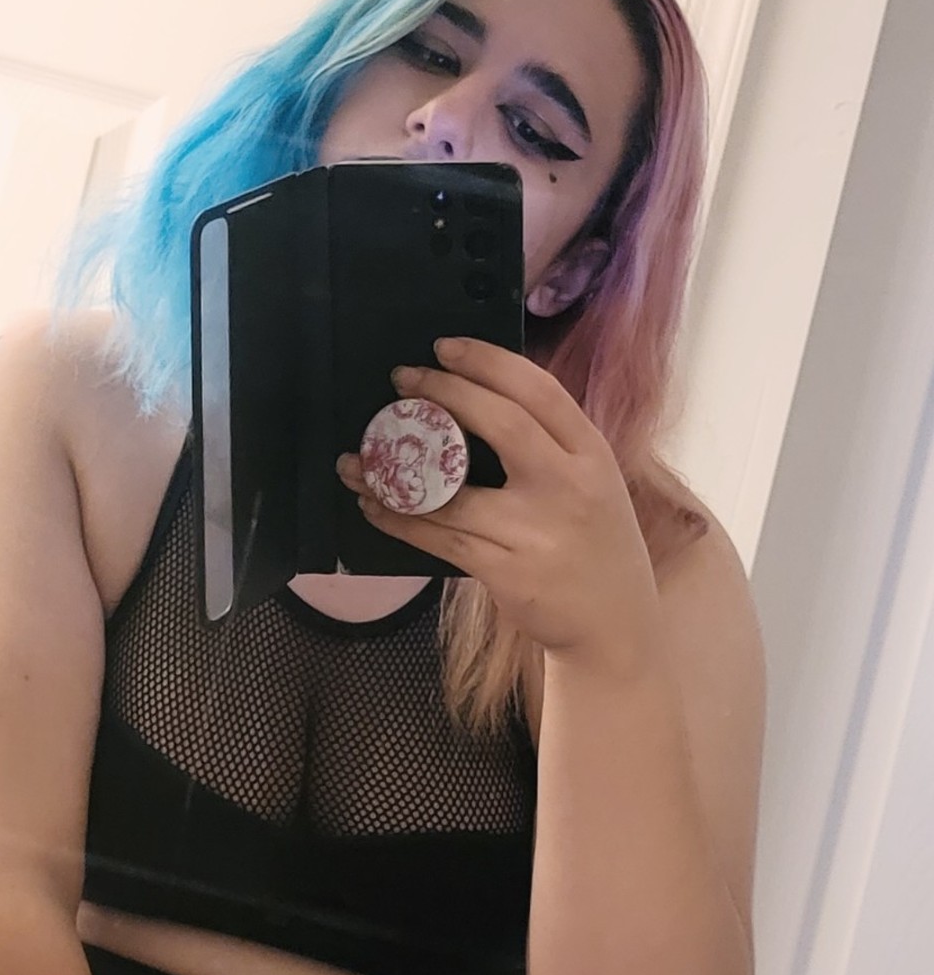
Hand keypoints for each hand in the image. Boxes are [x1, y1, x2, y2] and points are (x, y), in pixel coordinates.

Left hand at [336, 337, 662, 674]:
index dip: (487, 362)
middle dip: (443, 394)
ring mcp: (536, 531)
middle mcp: (568, 486)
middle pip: (500, 423)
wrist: (616, 626)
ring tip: (359, 458)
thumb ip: (549, 444)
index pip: (538, 391)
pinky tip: (374, 506)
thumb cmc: (596, 544)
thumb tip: (473, 397)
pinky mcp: (507, 571)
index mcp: (591, 454)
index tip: (444, 347)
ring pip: (452, 490)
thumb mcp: (593, 482)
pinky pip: (438, 537)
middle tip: (402, 381)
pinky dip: (398, 519)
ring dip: (395, 472)